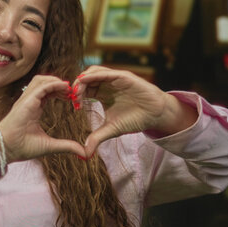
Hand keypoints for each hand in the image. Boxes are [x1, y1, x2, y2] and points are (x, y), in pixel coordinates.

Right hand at [0, 75, 85, 161]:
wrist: (7, 150)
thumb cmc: (22, 147)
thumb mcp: (50, 145)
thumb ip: (66, 146)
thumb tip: (83, 153)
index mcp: (33, 108)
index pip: (46, 92)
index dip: (59, 91)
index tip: (72, 97)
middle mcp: (29, 101)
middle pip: (44, 82)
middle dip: (59, 84)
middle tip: (73, 92)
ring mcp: (26, 100)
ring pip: (41, 80)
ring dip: (56, 81)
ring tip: (68, 88)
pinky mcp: (26, 101)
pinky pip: (41, 86)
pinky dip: (53, 84)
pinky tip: (65, 88)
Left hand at [72, 66, 196, 157]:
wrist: (155, 115)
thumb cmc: (134, 119)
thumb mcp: (111, 129)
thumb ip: (97, 138)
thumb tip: (84, 154)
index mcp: (102, 94)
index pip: (84, 90)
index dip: (76, 95)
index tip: (73, 105)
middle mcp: (106, 84)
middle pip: (86, 79)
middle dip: (77, 87)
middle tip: (72, 97)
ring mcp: (114, 79)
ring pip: (93, 72)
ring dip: (83, 80)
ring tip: (77, 91)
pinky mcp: (123, 76)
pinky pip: (106, 72)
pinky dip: (94, 75)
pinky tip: (86, 81)